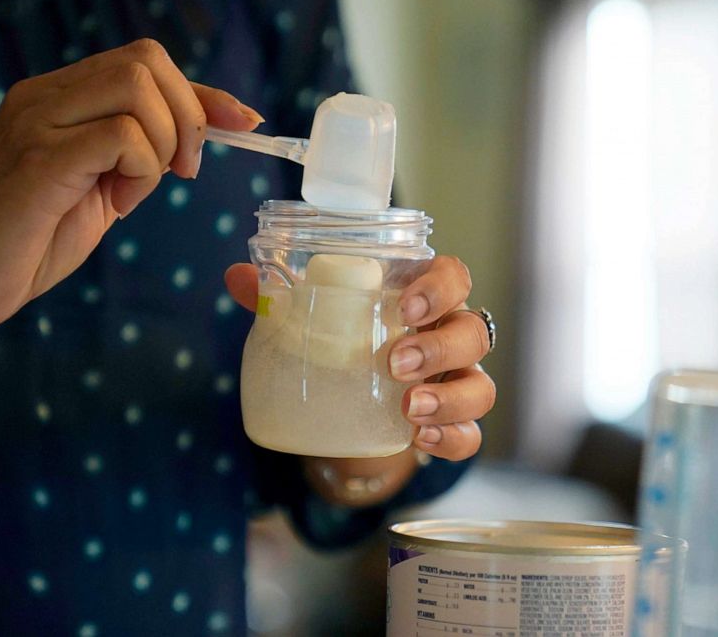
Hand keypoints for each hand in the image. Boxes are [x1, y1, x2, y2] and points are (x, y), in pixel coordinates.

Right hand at [0, 39, 262, 362]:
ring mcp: (37, 122)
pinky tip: (118, 204)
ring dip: (163, 146)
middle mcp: (44, 97)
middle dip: (189, 118)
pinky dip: (141, 171)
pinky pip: (121, 136)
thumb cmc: (27, 243)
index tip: (244, 123)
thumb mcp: (99, 191)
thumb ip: (137, 157)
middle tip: (182, 173)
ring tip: (133, 193)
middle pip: (147, 61)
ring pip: (137, 88)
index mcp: (58, 99)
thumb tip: (198, 136)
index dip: (203, 92)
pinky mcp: (38, 159)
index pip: (144, 64)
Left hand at [225, 255, 495, 461]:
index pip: (454, 277)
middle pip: (474, 333)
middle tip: (395, 363)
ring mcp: (456, 383)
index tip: (406, 304)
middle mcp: (451, 337)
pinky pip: (470, 437)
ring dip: (450, 398)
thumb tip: (236, 277)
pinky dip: (452, 438)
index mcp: (425, 299)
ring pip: (480, 388)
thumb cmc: (344, 343)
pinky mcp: (451, 426)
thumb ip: (281, 297)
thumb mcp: (315, 318)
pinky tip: (422, 439)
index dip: (441, 287)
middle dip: (440, 348)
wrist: (351, 401)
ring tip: (409, 408)